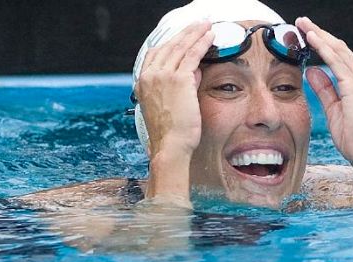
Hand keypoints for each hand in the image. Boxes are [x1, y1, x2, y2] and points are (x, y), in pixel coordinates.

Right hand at [135, 21, 214, 201]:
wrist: (170, 146)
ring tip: (207, 25)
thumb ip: (179, 86)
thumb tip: (193, 72)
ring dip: (195, 33)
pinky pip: (193, 55)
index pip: (156, 54)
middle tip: (199, 24)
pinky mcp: (179, 79)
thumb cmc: (170, 133)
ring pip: (181, 47)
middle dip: (186, 33)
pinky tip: (210, 37)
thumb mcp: (168, 106)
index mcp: (142, 83)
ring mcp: (162, 76)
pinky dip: (202, 43)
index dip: (171, 42)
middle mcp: (149, 76)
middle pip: (169, 46)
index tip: (183, 36)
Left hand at [296, 17, 352, 194]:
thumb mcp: (333, 108)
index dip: (323, 43)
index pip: (339, 57)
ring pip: (339, 51)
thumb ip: (324, 88)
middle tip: (302, 22)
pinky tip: (313, 40)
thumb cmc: (352, 135)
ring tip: (304, 25)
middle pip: (339, 48)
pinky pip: (338, 63)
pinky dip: (325, 49)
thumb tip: (311, 71)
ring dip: (320, 36)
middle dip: (320, 33)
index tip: (307, 33)